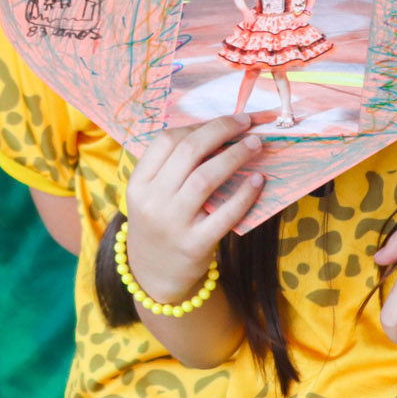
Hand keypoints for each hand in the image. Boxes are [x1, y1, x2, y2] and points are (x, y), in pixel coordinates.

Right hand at [122, 114, 268, 303]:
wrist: (153, 277)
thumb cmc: (159, 225)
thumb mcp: (151, 196)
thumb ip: (172, 167)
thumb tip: (216, 131)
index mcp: (138, 184)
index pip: (166, 141)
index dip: (198, 125)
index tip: (223, 120)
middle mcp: (152, 201)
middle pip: (189, 152)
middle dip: (221, 130)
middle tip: (246, 123)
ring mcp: (173, 224)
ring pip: (206, 177)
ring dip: (235, 155)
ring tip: (255, 144)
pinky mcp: (195, 244)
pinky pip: (224, 214)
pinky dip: (244, 194)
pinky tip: (258, 180)